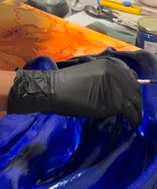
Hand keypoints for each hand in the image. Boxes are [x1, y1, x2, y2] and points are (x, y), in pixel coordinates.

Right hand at [8, 57, 142, 128]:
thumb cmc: (64, 83)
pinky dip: (133, 119)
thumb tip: (115, 90)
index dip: (131, 88)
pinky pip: (130, 111)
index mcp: (108, 64)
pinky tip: (131, 124)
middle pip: (134, 88)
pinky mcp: (114, 101)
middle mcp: (114, 72)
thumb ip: (104, 78)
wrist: (53, 89)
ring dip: (136, 110)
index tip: (129, 97)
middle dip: (135, 100)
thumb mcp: (88, 73)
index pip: (129, 76)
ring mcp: (115, 86)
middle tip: (132, 110)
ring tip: (133, 118)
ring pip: (134, 100)